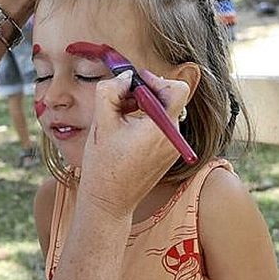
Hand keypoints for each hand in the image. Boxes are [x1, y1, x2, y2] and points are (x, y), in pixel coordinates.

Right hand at [78, 69, 189, 219]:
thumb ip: (111, 91)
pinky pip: (161, 129)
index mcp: (161, 128)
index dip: (157, 80)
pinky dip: (146, 124)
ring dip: (143, 109)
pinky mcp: (168, 156)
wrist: (109, 203)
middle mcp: (174, 138)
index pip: (177, 89)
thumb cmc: (104, 166)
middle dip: (144, 94)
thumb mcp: (101, 122)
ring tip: (119, 118)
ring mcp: (173, 148)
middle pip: (168, 101)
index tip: (137, 83)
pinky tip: (125, 133)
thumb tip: (125, 76)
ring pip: (163, 114)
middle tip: (120, 99)